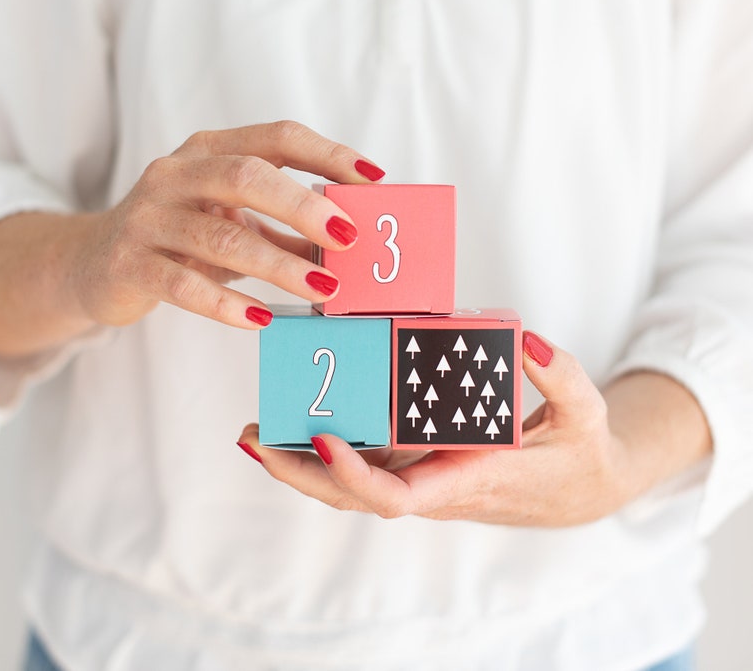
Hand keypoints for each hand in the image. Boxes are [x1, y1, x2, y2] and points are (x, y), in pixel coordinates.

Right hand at [72, 122, 383, 328]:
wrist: (93, 263)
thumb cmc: (181, 237)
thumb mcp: (232, 221)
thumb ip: (285, 229)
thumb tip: (349, 246)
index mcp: (209, 150)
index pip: (278, 138)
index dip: (328, 155)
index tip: (374, 180)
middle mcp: (176, 174)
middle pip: (248, 176)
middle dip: (304, 205)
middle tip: (348, 236)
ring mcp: (149, 217)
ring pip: (222, 236)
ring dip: (279, 264)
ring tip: (323, 289)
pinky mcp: (130, 263)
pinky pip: (184, 285)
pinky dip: (227, 303)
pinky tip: (262, 319)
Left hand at [237, 332, 710, 526]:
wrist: (584, 488)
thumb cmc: (583, 454)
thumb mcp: (585, 412)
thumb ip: (558, 376)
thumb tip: (525, 338)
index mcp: (469, 480)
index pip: (400, 497)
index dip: (357, 476)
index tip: (325, 438)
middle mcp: (436, 486)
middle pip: (354, 496)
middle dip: (300, 472)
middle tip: (250, 436)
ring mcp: (425, 477)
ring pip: (351, 483)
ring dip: (300, 462)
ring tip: (254, 430)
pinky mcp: (423, 464)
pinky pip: (367, 462)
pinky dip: (328, 449)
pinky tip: (296, 422)